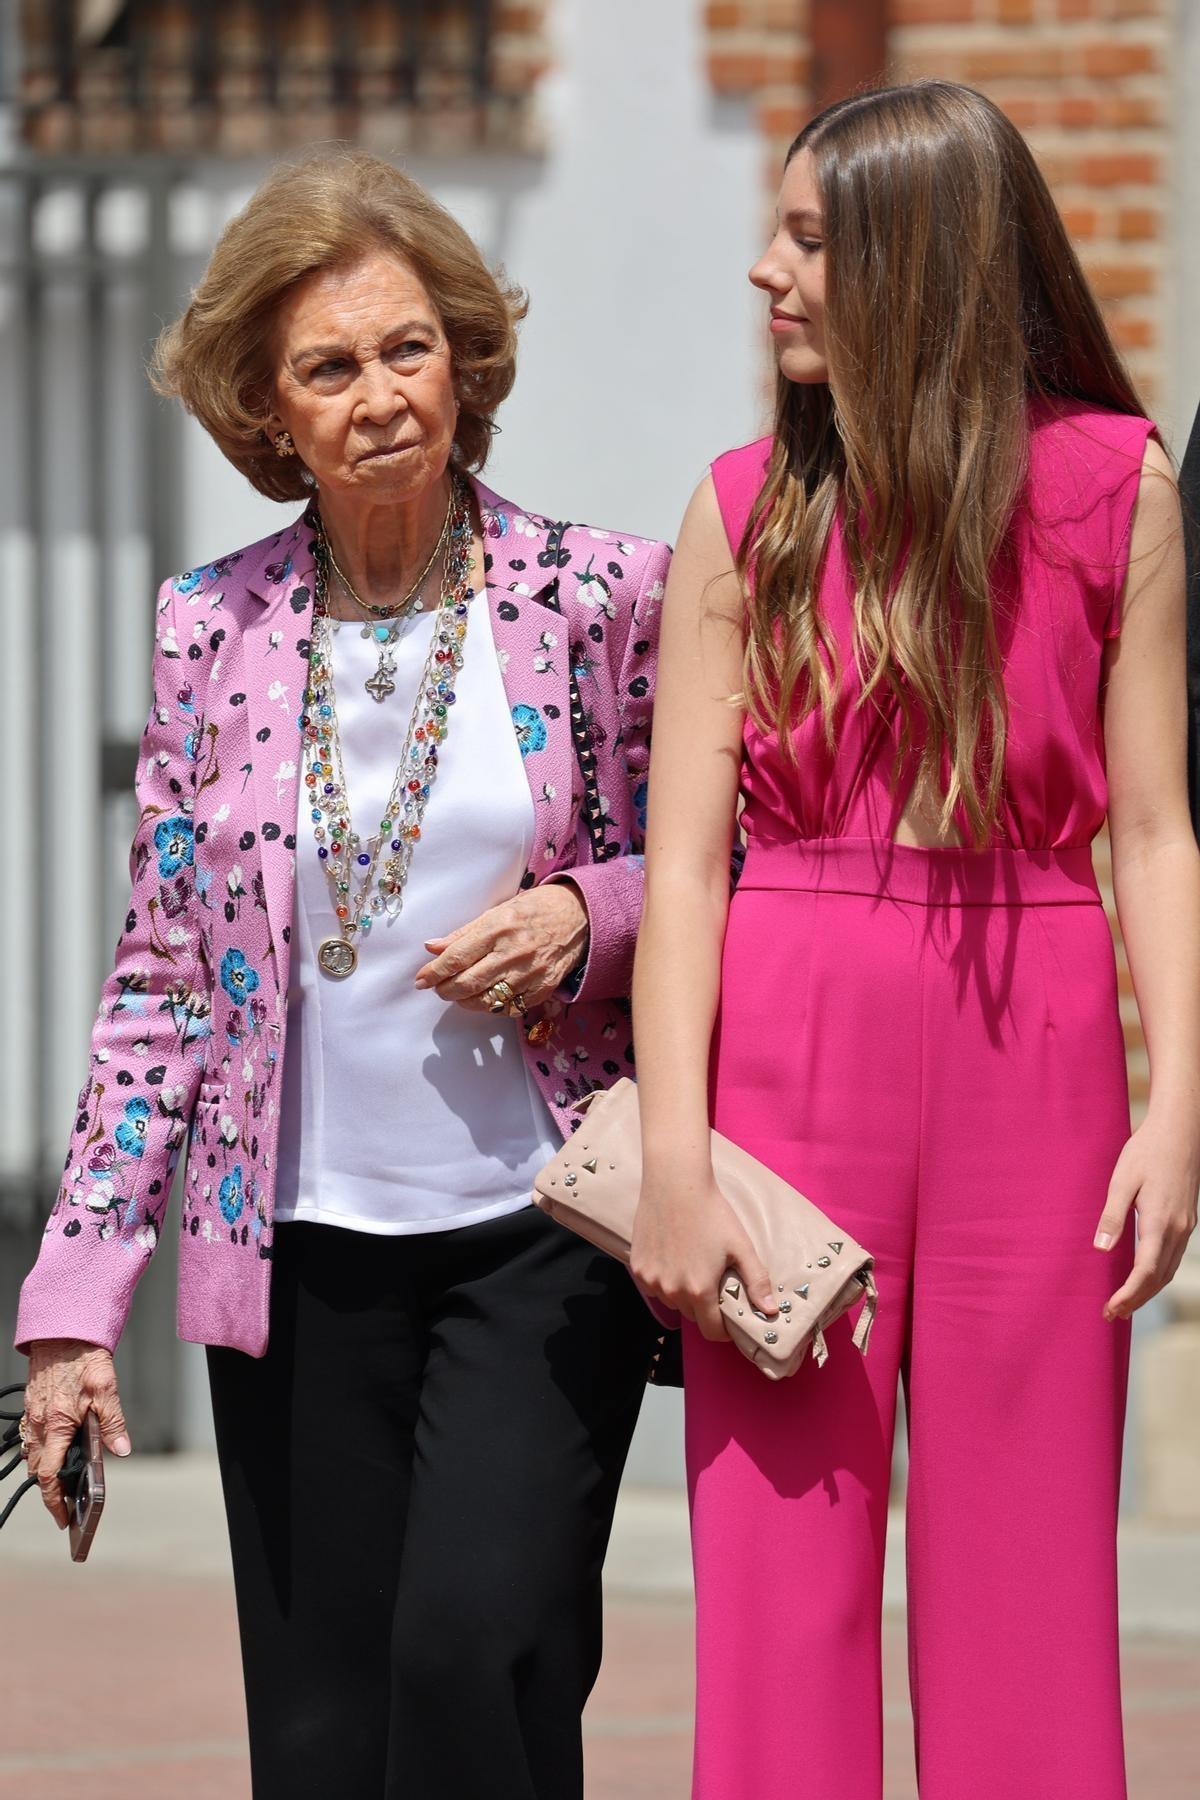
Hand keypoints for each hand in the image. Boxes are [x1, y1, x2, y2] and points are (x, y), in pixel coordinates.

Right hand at [22, 1339, 130, 1528]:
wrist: (63, 1329)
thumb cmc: (84, 1357)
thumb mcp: (107, 1390)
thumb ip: (113, 1424)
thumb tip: (121, 1451)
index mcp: (57, 1425)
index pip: (49, 1475)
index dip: (54, 1501)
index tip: (63, 1517)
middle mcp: (39, 1423)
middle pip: (38, 1469)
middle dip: (50, 1488)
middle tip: (67, 1499)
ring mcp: (32, 1414)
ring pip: (32, 1453)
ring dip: (44, 1468)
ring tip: (63, 1476)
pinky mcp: (32, 1403)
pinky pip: (30, 1435)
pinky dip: (40, 1447)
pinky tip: (55, 1445)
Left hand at [415, 883, 588, 1010]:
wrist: (579, 915)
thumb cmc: (534, 909)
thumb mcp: (497, 912)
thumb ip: (463, 933)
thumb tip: (431, 947)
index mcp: (498, 928)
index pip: (456, 958)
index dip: (434, 972)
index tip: (421, 980)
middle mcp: (513, 952)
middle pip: (467, 983)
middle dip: (446, 990)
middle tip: (439, 988)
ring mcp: (529, 973)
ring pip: (486, 1001)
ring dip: (465, 1001)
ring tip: (460, 994)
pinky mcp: (543, 988)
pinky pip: (510, 1007)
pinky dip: (492, 1006)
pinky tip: (486, 997)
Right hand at [631, 1171, 776, 1341]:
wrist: (676, 1184)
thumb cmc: (712, 1213)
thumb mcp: (741, 1246)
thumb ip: (756, 1282)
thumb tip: (770, 1311)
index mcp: (700, 1290)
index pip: (711, 1332)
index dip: (723, 1330)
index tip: (729, 1319)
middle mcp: (673, 1290)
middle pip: (692, 1315)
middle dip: (705, 1308)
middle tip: (714, 1284)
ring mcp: (652, 1280)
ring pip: (672, 1301)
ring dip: (683, 1294)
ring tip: (693, 1268)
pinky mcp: (638, 1267)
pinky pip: (654, 1286)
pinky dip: (665, 1281)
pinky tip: (673, 1258)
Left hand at [1094, 1111, 1199, 1319]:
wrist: (1181, 1132)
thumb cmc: (1147, 1151)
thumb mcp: (1122, 1180)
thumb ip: (1112, 1215)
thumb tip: (1100, 1248)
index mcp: (1160, 1222)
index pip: (1145, 1271)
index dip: (1128, 1294)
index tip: (1110, 1309)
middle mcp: (1178, 1230)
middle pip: (1159, 1278)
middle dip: (1136, 1300)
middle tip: (1111, 1314)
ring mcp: (1186, 1226)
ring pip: (1169, 1270)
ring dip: (1148, 1291)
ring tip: (1124, 1303)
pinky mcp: (1187, 1220)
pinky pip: (1174, 1257)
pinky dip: (1159, 1275)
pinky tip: (1144, 1277)